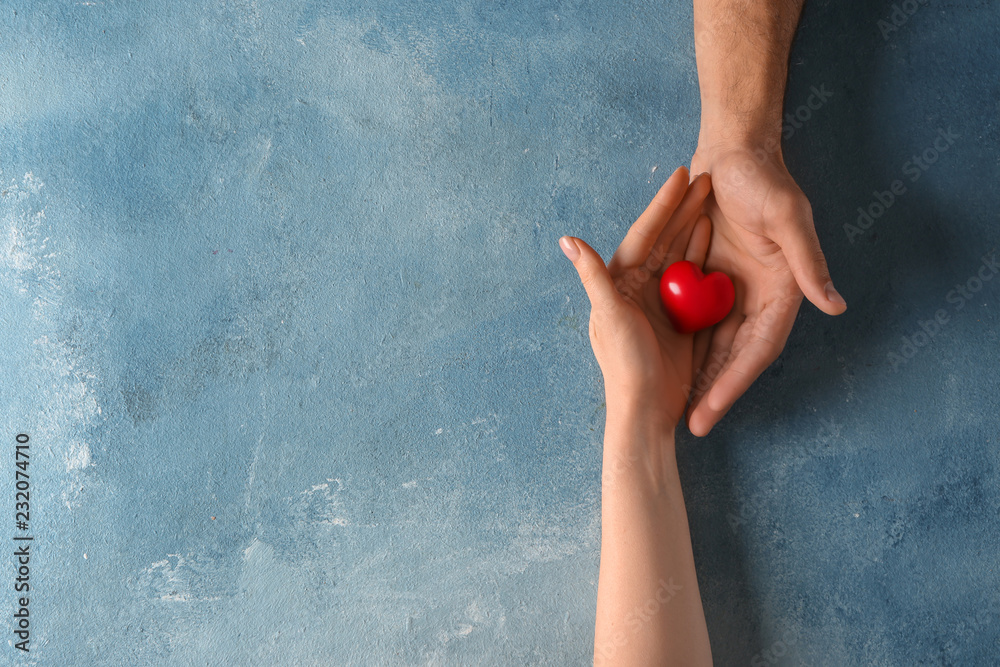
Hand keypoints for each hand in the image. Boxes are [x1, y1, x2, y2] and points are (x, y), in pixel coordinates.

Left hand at [559, 166, 712, 430]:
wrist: (645, 412)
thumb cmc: (624, 364)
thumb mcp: (609, 316)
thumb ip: (593, 276)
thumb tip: (567, 238)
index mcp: (618, 283)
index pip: (643, 234)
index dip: (662, 204)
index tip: (682, 173)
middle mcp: (637, 289)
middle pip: (664, 241)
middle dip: (683, 209)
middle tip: (706, 174)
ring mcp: (660, 304)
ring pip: (682, 256)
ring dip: (695, 228)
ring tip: (715, 197)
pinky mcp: (679, 319)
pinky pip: (695, 282)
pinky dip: (704, 260)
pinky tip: (719, 239)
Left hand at [685, 145, 846, 435]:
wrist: (735, 151)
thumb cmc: (763, 179)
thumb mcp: (788, 216)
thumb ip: (808, 262)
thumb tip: (835, 306)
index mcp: (784, 289)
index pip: (759, 349)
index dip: (735, 383)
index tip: (711, 411)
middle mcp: (762, 297)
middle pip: (736, 356)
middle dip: (715, 392)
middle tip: (691, 426)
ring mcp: (737, 290)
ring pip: (717, 345)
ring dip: (700, 375)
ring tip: (677, 410)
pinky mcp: (716, 280)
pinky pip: (701, 319)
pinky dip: (688, 344)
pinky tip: (667, 367)